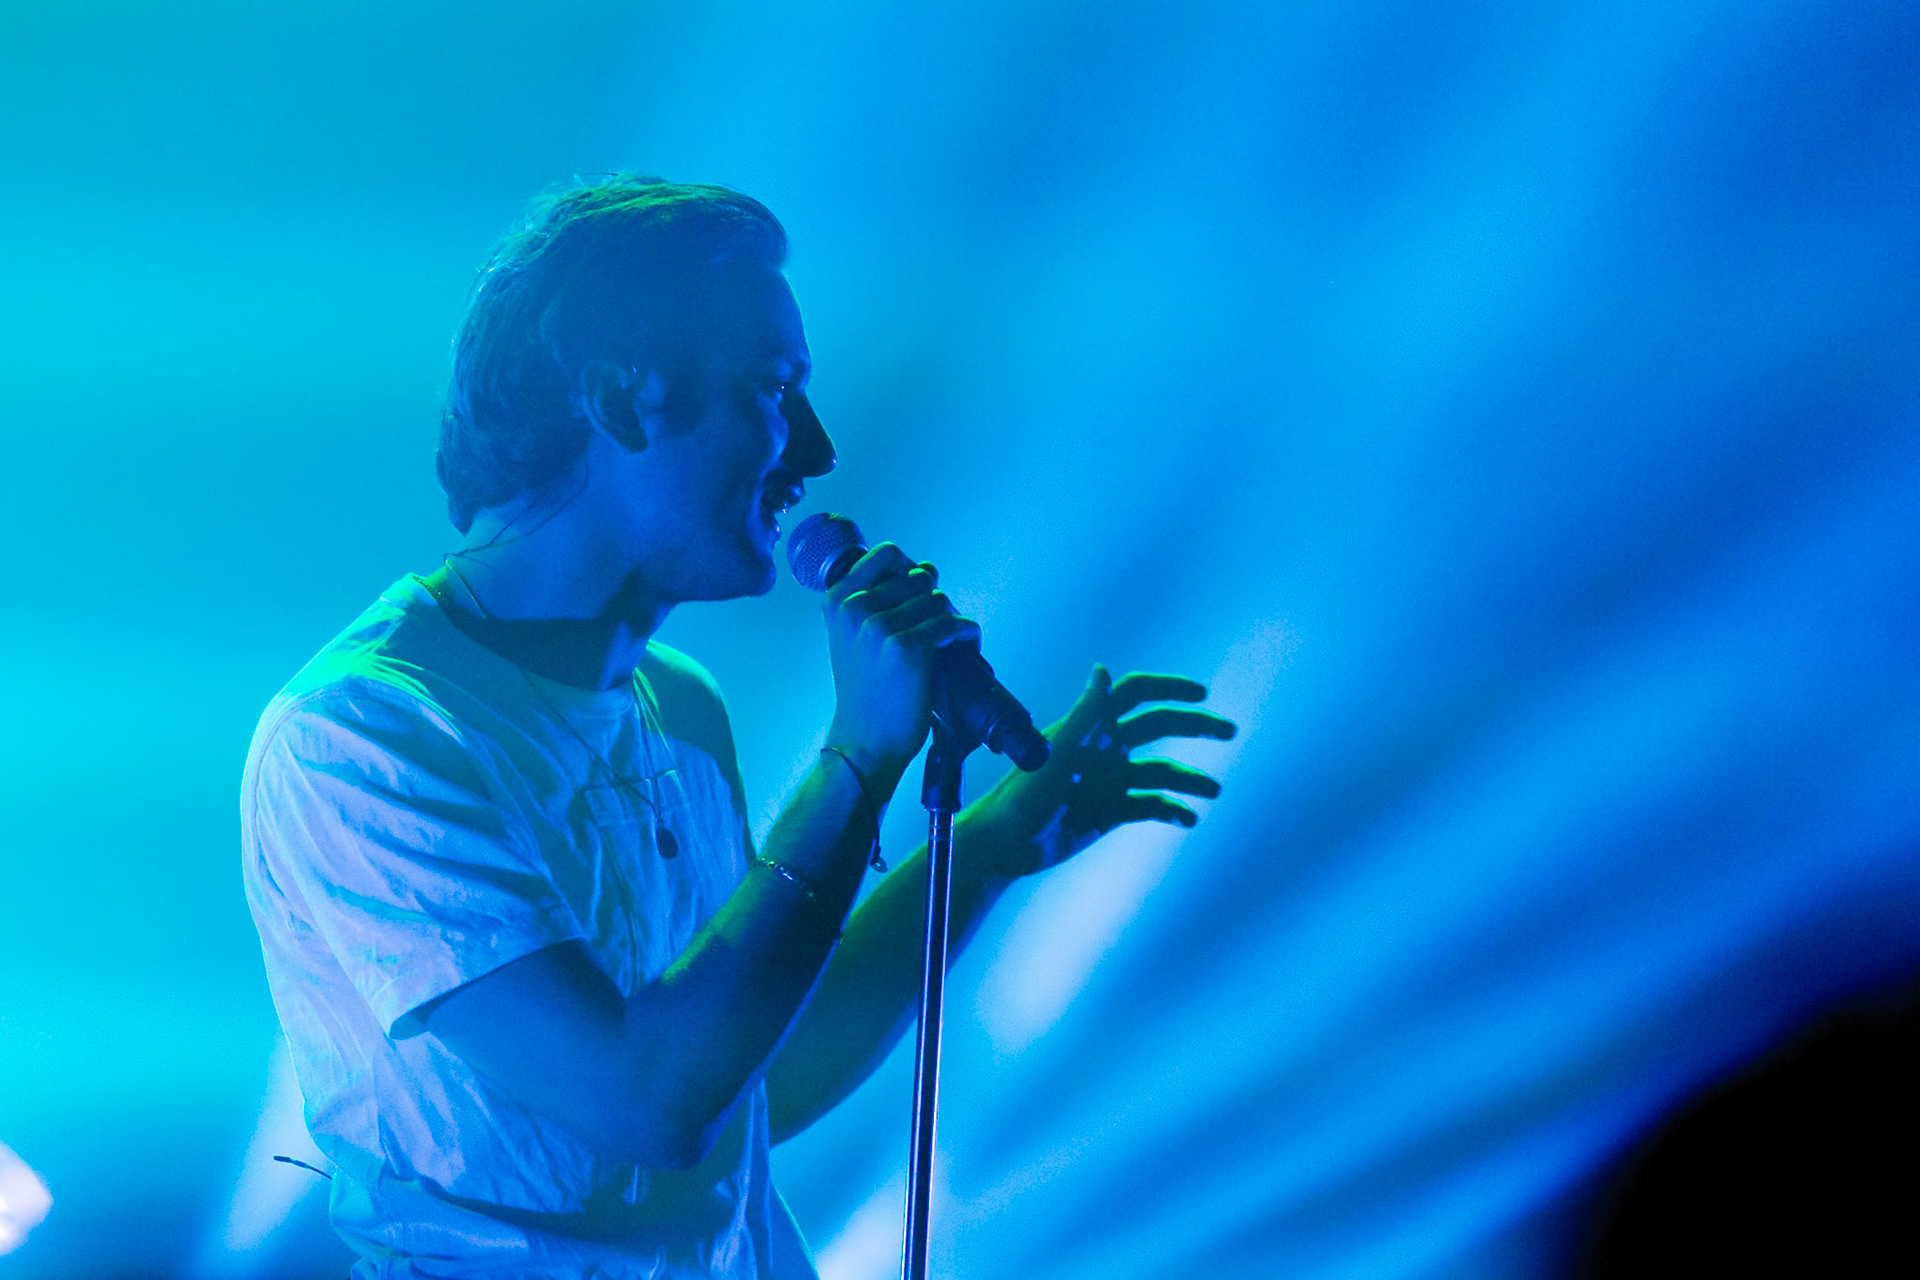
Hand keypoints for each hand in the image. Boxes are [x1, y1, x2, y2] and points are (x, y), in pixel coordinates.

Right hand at [822, 544, 981, 788]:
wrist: (864, 740)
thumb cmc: (865, 691)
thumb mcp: (849, 637)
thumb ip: (871, 601)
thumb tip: (922, 570)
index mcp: (838, 600)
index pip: (888, 554)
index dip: (911, 569)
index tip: (920, 593)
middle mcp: (856, 608)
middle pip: (920, 577)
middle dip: (935, 599)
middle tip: (940, 625)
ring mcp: (880, 627)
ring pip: (939, 600)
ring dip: (953, 618)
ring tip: (952, 641)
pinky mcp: (908, 648)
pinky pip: (953, 624)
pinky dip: (968, 634)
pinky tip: (968, 646)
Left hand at [975, 665, 1236, 877]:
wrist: (1005, 847)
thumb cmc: (1022, 797)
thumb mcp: (1056, 756)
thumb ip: (1083, 716)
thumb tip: (1102, 669)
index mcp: (1091, 727)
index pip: (1136, 693)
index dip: (1169, 688)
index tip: (1202, 694)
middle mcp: (1106, 749)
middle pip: (1160, 727)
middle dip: (1196, 727)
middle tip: (1230, 731)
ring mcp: (1111, 781)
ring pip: (1163, 772)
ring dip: (1191, 778)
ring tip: (1214, 790)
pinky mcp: (1112, 812)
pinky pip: (1153, 806)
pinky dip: (1174, 810)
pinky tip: (1189, 819)